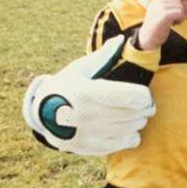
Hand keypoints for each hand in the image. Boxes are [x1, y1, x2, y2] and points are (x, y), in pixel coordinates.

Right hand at [22, 36, 155, 155]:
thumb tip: (121, 40)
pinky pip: (122, 144)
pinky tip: (128, 130)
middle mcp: (86, 114)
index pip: (132, 97)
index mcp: (87, 92)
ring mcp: (86, 133)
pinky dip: (130, 137)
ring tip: (135, 116)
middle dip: (144, 109)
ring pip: (129, 130)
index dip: (145, 97)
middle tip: (144, 106)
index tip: (145, 95)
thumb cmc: (66, 86)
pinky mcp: (87, 147)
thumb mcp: (80, 69)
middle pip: (134, 114)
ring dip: (138, 122)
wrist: (40, 113)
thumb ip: (103, 56)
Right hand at [137, 0, 185, 50]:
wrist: (147, 39)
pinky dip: (180, 20)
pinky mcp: (164, 15)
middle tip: (174, 21)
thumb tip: (184, 1)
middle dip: (179, 11)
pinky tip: (174, 25)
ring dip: (180, 16)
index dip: (176, 7)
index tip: (172, 16)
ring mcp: (160, 8)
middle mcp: (157, 2)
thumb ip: (169, 6)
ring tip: (174, 23)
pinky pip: (179, 13)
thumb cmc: (157, 27)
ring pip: (180, 7)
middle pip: (178, 1)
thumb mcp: (160, 13)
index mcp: (156, 0)